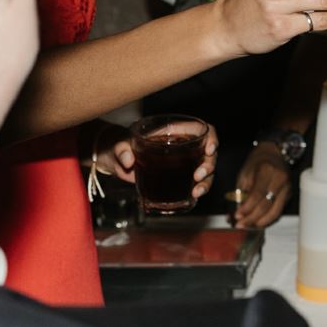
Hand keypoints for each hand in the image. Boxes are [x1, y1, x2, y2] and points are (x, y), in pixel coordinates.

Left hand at [101, 122, 216, 200]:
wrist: (115, 161)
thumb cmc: (120, 145)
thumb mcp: (119, 144)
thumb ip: (121, 149)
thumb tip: (128, 160)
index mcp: (174, 131)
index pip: (201, 130)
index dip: (211, 138)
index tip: (209, 150)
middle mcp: (183, 146)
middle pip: (207, 153)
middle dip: (208, 165)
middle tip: (198, 176)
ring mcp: (182, 162)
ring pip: (204, 169)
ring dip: (206, 181)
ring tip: (196, 192)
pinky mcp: (179, 177)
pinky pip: (195, 182)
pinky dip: (198, 189)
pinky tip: (193, 196)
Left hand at [234, 145, 293, 227]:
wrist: (274, 153)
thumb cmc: (256, 162)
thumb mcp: (245, 173)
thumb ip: (241, 192)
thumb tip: (236, 213)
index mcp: (267, 170)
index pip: (257, 194)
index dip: (247, 208)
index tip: (237, 216)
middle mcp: (280, 179)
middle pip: (266, 205)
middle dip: (252, 218)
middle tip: (240, 225)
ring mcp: (287, 187)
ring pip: (275, 211)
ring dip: (260, 222)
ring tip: (248, 226)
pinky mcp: (289, 194)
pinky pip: (279, 211)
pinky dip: (268, 219)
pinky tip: (258, 222)